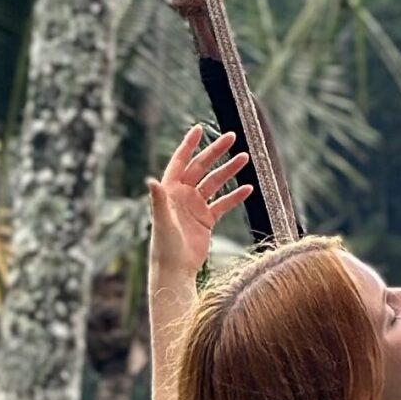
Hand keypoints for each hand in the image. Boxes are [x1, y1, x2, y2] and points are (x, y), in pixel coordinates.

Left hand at [148, 125, 251, 278]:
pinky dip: (235, 196)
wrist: (175, 270)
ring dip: (229, 171)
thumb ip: (159, 200)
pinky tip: (248, 188)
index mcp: (170, 191)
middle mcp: (182, 195)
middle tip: (232, 137)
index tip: (199, 128)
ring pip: (215, 183)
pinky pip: (223, 204)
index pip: (180, 161)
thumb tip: (151, 180)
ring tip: (245, 158)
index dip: (189, 144)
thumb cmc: (164, 247)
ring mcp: (195, 207)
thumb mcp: (162, 221)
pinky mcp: (206, 220)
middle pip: (201, 167)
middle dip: (216, 152)